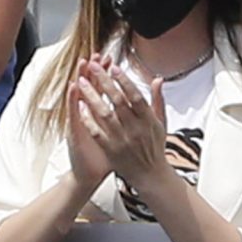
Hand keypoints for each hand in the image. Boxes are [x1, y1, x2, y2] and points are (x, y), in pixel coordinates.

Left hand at [69, 57, 166, 192]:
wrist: (150, 175)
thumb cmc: (155, 147)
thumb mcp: (161, 123)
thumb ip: (158, 100)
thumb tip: (158, 79)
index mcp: (149, 121)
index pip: (136, 97)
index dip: (124, 81)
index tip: (113, 67)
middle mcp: (136, 130)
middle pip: (117, 101)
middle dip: (104, 81)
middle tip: (93, 66)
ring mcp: (122, 140)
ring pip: (104, 114)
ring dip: (92, 96)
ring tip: (82, 81)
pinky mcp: (110, 150)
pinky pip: (96, 132)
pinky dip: (88, 118)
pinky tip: (80, 105)